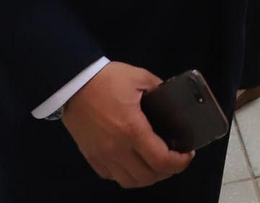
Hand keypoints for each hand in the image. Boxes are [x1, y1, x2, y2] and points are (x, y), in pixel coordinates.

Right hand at [61, 62, 192, 188]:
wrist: (72, 83)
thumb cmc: (106, 79)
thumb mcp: (139, 77)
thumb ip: (159, 89)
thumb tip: (172, 99)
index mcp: (133, 129)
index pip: (161, 160)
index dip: (180, 162)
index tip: (188, 154)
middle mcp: (117, 148)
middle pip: (148, 176)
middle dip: (168, 171)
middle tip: (175, 158)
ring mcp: (102, 155)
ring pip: (129, 181)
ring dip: (147, 177)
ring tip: (156, 164)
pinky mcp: (91, 156)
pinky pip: (111, 176)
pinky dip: (126, 174)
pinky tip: (133, 163)